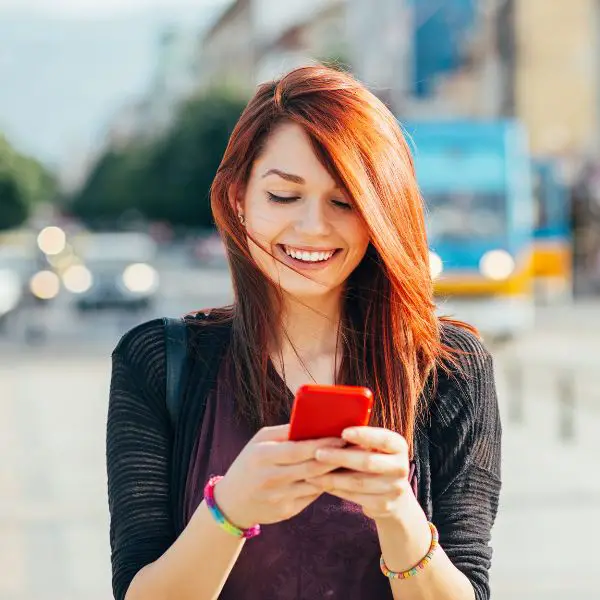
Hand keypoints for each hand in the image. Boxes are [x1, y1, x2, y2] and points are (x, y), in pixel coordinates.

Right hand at [214, 425, 343, 528]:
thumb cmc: (250, 463)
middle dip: (336, 458)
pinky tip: (338, 476)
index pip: (298, 449)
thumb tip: (314, 421)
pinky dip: (325, 485)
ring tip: (352, 462)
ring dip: (336, 473)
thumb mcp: (259, 442)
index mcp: (263, 456)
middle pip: (311, 468)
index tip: (342, 437)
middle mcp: (270, 478)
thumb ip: (284, 432)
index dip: (322, 444)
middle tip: (355, 449)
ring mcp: (279, 497)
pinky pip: (312, 496)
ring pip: (316, 484)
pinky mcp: (287, 512)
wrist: (232, 503)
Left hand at [307, 426, 411, 520]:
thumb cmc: (375, 462)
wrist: (394, 495)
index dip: (364, 436)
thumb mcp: (375, 448)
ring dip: (332, 477)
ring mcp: (395, 488)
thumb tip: (328, 429)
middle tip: (318, 453)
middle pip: (368, 462)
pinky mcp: (384, 505)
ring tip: (312, 472)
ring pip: (358, 482)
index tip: (343, 433)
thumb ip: (360, 440)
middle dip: (340, 457)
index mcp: (399, 446)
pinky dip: (336, 490)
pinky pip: (355, 497)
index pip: (384, 439)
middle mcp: (401, 466)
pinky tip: (321, 484)